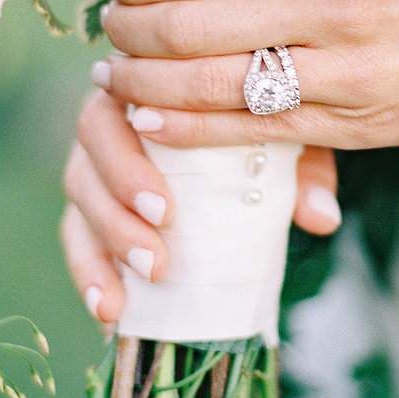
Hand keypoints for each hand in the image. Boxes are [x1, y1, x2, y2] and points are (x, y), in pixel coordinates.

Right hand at [60, 90, 340, 323]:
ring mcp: (97, 158)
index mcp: (151, 84)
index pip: (118, 111)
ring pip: (79, 196)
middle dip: (117, 215)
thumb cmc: (262, 119)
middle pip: (89, 154)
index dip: (131, 165)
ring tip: (129, 296)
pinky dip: (89, 274)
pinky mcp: (90, 201)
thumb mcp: (287, 135)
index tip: (165, 213)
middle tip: (156, 261)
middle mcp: (115, 115)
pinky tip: (109, 313)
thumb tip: (322, 218)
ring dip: (102, 248)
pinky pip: (76, 236)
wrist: (253, 119)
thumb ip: (303, 167)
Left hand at [95, 0, 398, 149]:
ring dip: (146, 82)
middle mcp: (329, 4)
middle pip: (188, 24)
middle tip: (111, 27)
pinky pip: (252, 131)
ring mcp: (341, 71)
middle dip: (130, 30)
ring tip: (118, 74)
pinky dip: (188, 127)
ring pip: (210, 83)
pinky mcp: (352, 124)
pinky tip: (151, 121)